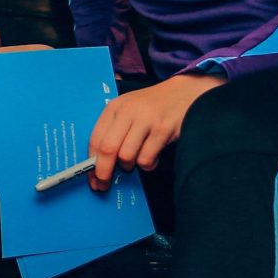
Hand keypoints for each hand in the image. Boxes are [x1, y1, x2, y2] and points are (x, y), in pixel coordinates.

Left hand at [84, 72, 224, 191]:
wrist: (186, 92)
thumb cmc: (153, 107)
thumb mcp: (129, 110)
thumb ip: (113, 131)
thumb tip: (98, 164)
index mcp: (115, 107)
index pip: (95, 139)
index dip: (91, 164)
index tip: (92, 179)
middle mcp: (128, 111)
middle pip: (108, 149)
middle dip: (103, 172)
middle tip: (104, 185)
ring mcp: (147, 120)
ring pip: (127, 156)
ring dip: (129, 166)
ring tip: (135, 161)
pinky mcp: (164, 129)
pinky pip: (147, 158)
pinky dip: (147, 165)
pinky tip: (152, 158)